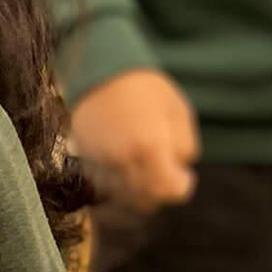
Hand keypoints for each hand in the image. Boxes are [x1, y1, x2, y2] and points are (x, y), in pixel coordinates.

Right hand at [70, 68, 199, 211]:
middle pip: (146, 201)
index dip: (182, 188)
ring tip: (145, 168)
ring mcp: (100, 161)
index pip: (169, 192)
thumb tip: (178, 169)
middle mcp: (122, 160)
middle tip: (167, 173)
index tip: (185, 175)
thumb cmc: (146, 89)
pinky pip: (105, 184)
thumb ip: (184, 148)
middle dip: (161, 192)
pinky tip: (126, 163)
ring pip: (123, 197)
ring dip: (138, 190)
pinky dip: (118, 183)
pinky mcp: (86, 158)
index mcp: (150, 147)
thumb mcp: (179, 113)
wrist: (100, 71)